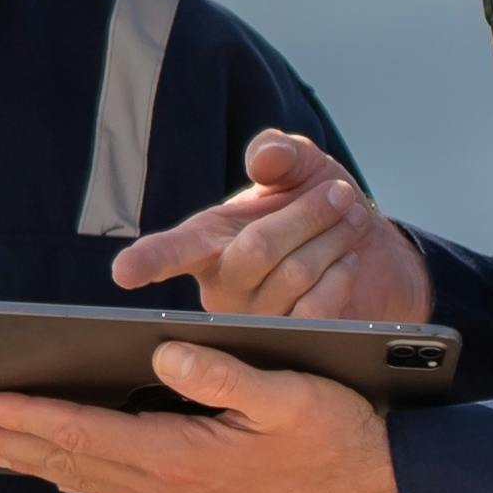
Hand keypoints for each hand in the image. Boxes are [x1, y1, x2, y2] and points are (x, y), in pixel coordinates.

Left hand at [0, 341, 409, 492]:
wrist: (381, 492)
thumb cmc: (341, 436)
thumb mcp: (292, 394)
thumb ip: (225, 374)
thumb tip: (164, 353)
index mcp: (185, 456)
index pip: (87, 432)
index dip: (28, 415)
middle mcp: (170, 482)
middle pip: (70, 457)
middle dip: (6, 439)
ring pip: (85, 474)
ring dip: (29, 456)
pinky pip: (113, 482)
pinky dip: (70, 469)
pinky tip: (50, 462)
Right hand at [109, 129, 429, 324]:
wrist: (367, 250)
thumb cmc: (317, 204)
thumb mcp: (298, 165)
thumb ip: (278, 150)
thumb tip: (263, 158)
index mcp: (207, 241)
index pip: (170, 251)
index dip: (146, 260)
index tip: (125, 273)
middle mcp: (221, 285)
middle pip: (259, 248)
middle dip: (307, 214)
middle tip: (338, 194)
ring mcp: (254, 321)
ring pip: (294, 274)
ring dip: (332, 239)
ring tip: (348, 222)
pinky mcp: (291, 342)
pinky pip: (315, 310)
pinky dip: (340, 276)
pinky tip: (347, 261)